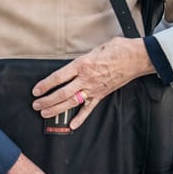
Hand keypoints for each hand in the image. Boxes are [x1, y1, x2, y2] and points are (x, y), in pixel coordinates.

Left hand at [32, 37, 152, 129]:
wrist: (136, 58)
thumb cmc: (118, 49)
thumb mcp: (95, 48)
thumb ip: (83, 58)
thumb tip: (75, 63)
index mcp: (82, 65)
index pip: (58, 77)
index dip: (45, 85)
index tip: (36, 90)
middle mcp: (86, 79)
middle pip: (62, 93)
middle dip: (46, 100)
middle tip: (36, 105)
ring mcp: (93, 89)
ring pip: (71, 102)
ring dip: (57, 109)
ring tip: (45, 113)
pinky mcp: (102, 95)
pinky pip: (89, 109)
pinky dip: (80, 118)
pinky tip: (72, 125)